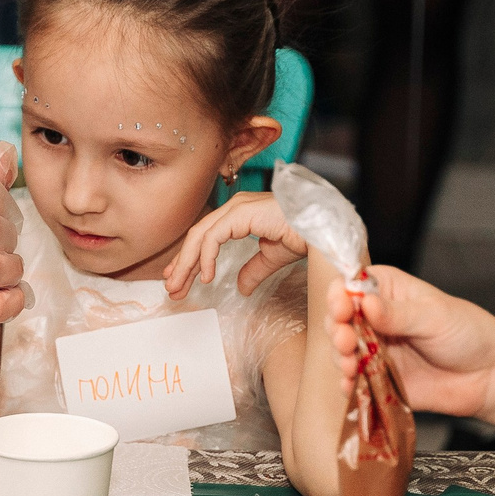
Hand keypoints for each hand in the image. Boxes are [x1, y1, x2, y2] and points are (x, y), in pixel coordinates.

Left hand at [164, 190, 304, 298]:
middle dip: (182, 263)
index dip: (190, 259)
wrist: (322, 229)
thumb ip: (253, 270)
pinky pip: (214, 237)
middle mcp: (235, 208)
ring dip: (186, 263)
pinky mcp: (241, 213)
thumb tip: (241, 287)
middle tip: (172, 288)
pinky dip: (206, 257)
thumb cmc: (304, 235)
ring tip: (178, 286)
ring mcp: (237, 208)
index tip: (179, 278)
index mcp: (240, 214)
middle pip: (198, 236)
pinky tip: (206, 277)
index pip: (206, 236)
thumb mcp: (272, 258)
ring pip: (200, 236)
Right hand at [326, 265, 494, 421]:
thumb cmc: (467, 332)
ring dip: (339, 357)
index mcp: (387, 290)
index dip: (340, 296)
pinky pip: (354, 380)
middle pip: (338, 319)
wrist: (489, 375)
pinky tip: (349, 385)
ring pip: (342, 351)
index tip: (342, 308)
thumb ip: (397, 313)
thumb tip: (365, 303)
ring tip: (349, 365)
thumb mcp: (433, 316)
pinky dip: (347, 383)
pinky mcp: (377, 378)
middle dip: (336, 329)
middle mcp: (375, 318)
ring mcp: (374, 349)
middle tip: (346, 340)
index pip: (350, 286)